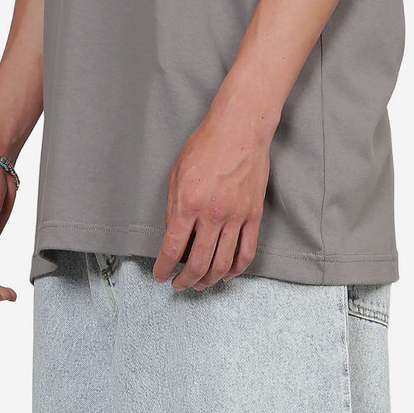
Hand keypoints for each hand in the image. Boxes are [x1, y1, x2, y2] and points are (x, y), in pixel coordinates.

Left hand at [153, 106, 270, 289]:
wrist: (240, 128)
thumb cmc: (206, 145)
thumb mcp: (176, 174)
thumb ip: (173, 208)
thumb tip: (173, 236)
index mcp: (188, 204)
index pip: (172, 249)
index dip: (163, 268)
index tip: (160, 276)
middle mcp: (212, 214)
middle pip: (198, 264)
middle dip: (185, 281)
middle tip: (179, 285)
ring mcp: (236, 217)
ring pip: (222, 264)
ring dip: (209, 280)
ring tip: (200, 283)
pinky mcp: (253, 215)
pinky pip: (246, 252)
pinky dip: (235, 270)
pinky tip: (226, 274)